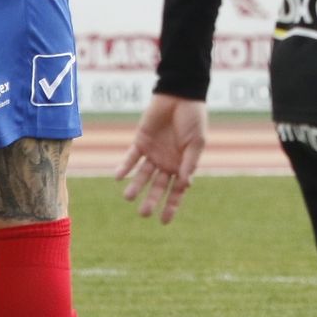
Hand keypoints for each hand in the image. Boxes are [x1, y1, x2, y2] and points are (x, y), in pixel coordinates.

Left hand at [117, 94, 207, 224]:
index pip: (176, 190)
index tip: (164, 222)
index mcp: (183, 164)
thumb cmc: (193, 117)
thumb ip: (190, 162)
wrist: (179, 94)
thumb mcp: (197, 141)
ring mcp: (153, 153)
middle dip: (151, 200)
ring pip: (142, 175)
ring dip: (135, 186)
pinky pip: (131, 158)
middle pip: (157, 186)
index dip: (171, 205)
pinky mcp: (141, 142)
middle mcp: (167, 162)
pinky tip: (119, 177)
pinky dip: (125, 167)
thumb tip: (185, 185)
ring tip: (129, 197)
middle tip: (144, 213)